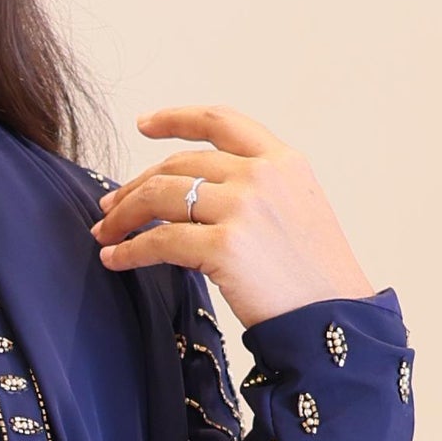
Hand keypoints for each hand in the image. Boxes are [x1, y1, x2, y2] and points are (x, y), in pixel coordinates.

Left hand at [90, 104, 376, 330]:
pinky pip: (158, 241)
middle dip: (135, 186)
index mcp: (282, 161)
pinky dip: (129, 250)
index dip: (175, 119)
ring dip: (123, 215)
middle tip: (110, 206)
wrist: (335, 321)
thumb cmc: (314, 278)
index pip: (220, 122)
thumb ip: (255, 189)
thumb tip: (189, 191)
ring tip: (105, 234)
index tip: (143, 124)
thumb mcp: (298, 210)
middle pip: (178, 164)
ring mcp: (243, 208)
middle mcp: (262, 176)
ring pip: (160, 196)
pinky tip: (115, 259)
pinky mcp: (224, 247)